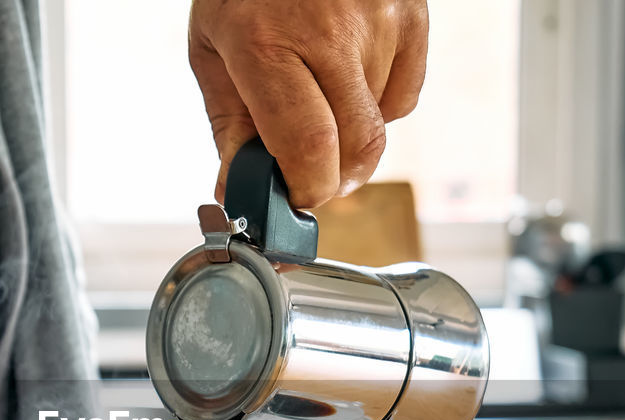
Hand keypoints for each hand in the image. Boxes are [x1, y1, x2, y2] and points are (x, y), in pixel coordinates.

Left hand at [189, 0, 428, 208]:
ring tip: (318, 101)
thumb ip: (230, 125)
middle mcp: (329, 33)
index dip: (307, 189)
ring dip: (348, 138)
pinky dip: (378, 107)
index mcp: (266, 43)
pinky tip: (348, 79)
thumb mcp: (213, 49)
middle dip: (334, 179)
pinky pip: (403, 98)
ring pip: (379, 127)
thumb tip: (240, 191)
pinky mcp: (411, 16)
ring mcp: (378, 23)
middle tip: (310, 175)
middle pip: (358, 149)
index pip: (307, 147)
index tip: (294, 196)